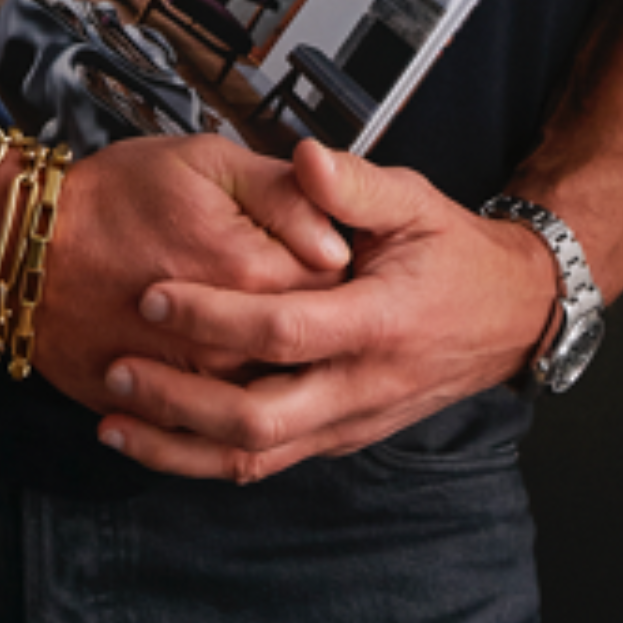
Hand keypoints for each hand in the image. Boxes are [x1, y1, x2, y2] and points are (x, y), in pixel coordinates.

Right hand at [20, 130, 349, 422]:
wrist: (20, 248)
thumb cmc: (111, 197)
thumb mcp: (207, 162)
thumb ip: (286, 197)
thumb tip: (339, 244)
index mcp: (254, 273)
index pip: (334, 289)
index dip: (331, 271)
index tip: (315, 256)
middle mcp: (227, 343)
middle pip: (301, 351)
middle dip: (303, 326)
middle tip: (278, 295)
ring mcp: (188, 387)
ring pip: (259, 394)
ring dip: (264, 371)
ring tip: (244, 333)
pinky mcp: (151, 412)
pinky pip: (203, 431)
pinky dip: (214, 410)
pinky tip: (210, 376)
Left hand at [88, 138, 560, 481]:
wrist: (510, 317)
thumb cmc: (455, 253)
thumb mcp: (417, 201)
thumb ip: (357, 184)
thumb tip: (305, 159)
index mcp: (379, 322)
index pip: (282, 331)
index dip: (212, 318)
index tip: (151, 296)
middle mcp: (363, 386)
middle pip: (259, 419)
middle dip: (179, 402)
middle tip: (117, 370)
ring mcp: (351, 422)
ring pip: (257, 457)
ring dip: (179, 447)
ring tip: (113, 422)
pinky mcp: (341, 437)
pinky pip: (268, 463)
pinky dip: (206, 459)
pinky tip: (156, 442)